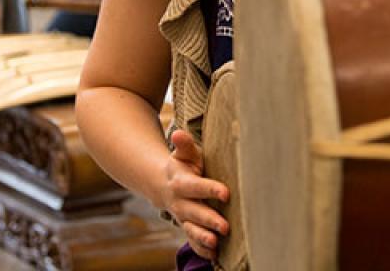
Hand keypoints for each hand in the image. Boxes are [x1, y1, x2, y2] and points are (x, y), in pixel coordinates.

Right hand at [162, 129, 229, 259]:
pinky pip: (193, 242)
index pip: (196, 186)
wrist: (163, 185)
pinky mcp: (188, 228)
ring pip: (192, 230)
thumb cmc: (182, 166)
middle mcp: (181, 203)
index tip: (226, 193)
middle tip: (225, 226)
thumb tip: (178, 134)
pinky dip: (202, 250)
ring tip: (215, 244)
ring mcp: (183, 218)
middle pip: (194, 213)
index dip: (210, 189)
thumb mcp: (183, 155)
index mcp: (181, 183)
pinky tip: (214, 256)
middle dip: (209, 220)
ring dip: (203, 238)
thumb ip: (184, 146)